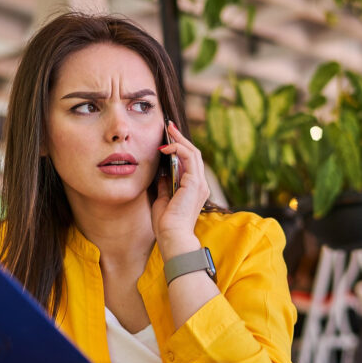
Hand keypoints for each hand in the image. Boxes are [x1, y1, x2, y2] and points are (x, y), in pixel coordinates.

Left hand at [151, 120, 209, 257]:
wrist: (172, 236)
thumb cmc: (167, 224)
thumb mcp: (163, 200)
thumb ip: (165, 186)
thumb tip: (162, 174)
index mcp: (194, 189)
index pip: (190, 162)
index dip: (180, 148)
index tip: (168, 138)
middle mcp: (200, 184)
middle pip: (194, 154)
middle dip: (181, 138)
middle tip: (169, 126)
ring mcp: (199, 183)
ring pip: (193, 153)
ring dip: (180, 139)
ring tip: (169, 129)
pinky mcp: (194, 183)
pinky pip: (189, 158)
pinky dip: (178, 149)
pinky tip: (166, 147)